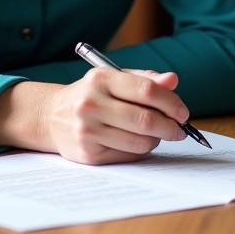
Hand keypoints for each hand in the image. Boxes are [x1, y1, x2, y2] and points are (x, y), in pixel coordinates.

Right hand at [0, 69, 188, 164]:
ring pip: (139, 141)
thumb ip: (146, 79)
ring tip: (158, 134)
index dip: (171, 102)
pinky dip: (140, 150)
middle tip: (180, 130)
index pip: (146, 90)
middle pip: (145, 119)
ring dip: (156, 140)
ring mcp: (87, 130)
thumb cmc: (93, 94)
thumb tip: (173, 80)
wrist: (51, 116)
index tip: (183, 112)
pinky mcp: (88, 154)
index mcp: (101, 78)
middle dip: (170, 126)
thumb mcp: (114, 79)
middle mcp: (91, 103)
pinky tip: (137, 142)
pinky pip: (127, 155)